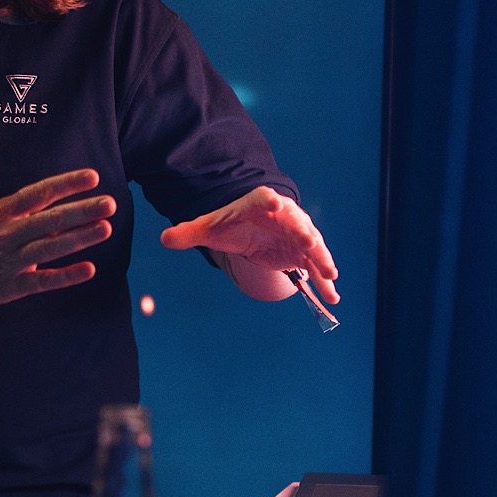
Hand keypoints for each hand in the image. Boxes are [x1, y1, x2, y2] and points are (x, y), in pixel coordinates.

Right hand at [0, 139, 114, 313]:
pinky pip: (43, 281)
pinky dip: (65, 276)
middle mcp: (7, 235)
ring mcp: (10, 262)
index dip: (65, 184)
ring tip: (106, 228)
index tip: (91, 177)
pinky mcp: (11, 287)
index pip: (37, 194)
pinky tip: (89, 270)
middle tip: (110, 203)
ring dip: (79, 239)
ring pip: (50, 248)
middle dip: (82, 211)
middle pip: (50, 220)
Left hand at [158, 187, 339, 303]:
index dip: (269, 200)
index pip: (265, 198)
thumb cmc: (232, 221)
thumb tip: (164, 238)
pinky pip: (316, 267)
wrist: (252, 225)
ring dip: (321, 260)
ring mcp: (297, 234)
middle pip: (295, 222)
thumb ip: (188, 232)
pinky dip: (324, 281)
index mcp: (260, 203)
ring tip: (330, 275)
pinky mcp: (303, 253)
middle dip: (303, 232)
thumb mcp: (209, 226)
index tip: (274, 201)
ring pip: (312, 246)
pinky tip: (332, 297)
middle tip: (308, 242)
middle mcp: (284, 216)